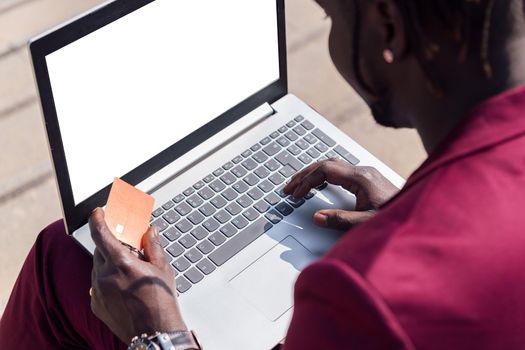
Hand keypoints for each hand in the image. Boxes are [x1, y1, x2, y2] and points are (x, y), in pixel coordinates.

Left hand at [89, 208, 185, 343]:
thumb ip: (153, 246)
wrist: (155, 333)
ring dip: (110, 264)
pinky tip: (125, 288)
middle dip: (112, 246)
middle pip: (101, 250)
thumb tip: (150, 231)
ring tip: (130, 273)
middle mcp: (104, 276)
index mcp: (121, 263)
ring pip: (99, 268)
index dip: (97, 220)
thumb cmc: (161, 301)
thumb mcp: (162, 269)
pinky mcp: (96, 304)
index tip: (97, 212)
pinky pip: (98, 285)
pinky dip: (108, 281)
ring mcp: (98, 291)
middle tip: (129, 249)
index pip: (101, 234)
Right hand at [283, 159, 398, 229]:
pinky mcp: (368, 180)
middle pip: (326, 163)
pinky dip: (324, 175)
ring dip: (314, 172)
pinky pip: (340, 170)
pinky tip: (320, 184)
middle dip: (305, 174)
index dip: (307, 180)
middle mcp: (363, 172)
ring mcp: (366, 174)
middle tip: (289, 187)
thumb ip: (340, 220)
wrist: (419, 215)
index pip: (325, 170)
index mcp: (361, 178)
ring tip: (299, 184)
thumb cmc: (396, 218)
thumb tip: (317, 217)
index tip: (296, 193)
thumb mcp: (366, 223)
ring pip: (333, 165)